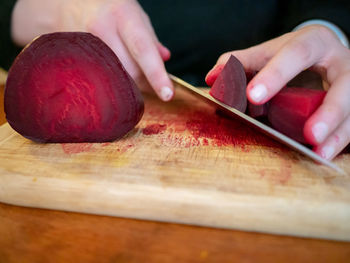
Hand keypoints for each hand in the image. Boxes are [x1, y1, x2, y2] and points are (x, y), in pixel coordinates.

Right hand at [12, 0, 173, 100]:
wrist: (65, 3)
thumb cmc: (107, 10)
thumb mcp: (133, 15)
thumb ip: (150, 39)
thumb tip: (165, 58)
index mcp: (121, 15)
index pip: (143, 49)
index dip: (156, 74)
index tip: (168, 94)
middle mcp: (100, 29)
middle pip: (129, 72)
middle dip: (144, 83)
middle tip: (150, 82)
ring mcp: (83, 46)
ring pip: (112, 81)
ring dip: (127, 86)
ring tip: (129, 75)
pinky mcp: (72, 60)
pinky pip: (96, 82)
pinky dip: (109, 85)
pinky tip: (110, 77)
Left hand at [206, 25, 349, 159]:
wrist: (323, 54)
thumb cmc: (291, 56)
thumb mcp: (268, 54)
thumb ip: (240, 63)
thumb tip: (212, 77)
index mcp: (313, 43)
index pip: (296, 54)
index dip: (276, 74)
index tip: (252, 96)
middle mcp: (341, 61)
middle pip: (344, 84)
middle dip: (328, 110)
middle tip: (309, 134)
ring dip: (339, 133)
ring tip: (320, 152)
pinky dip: (341, 140)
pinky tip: (325, 155)